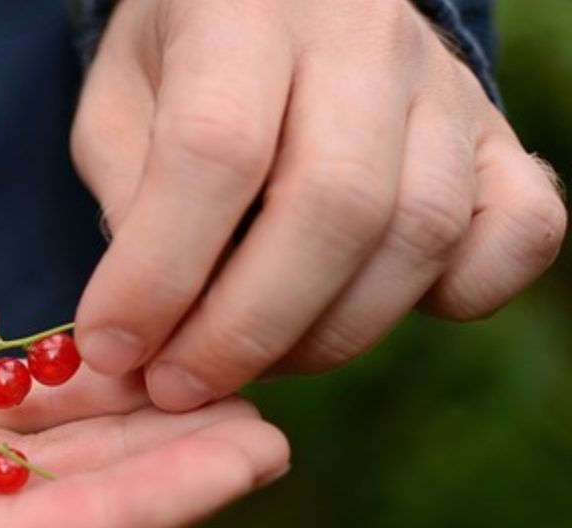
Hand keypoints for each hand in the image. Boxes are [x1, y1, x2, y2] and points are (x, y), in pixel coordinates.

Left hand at [71, 0, 566, 411]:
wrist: (284, 1)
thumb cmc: (183, 64)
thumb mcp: (119, 106)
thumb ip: (128, 200)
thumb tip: (145, 329)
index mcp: (243, 10)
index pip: (215, 148)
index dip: (160, 271)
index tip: (113, 348)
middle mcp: (361, 36)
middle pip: (333, 204)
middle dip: (244, 329)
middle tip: (178, 385)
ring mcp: (446, 86)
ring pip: (421, 232)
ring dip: (325, 334)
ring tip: (245, 361)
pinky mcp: (497, 137)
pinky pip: (518, 233)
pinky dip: (456, 298)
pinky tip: (361, 311)